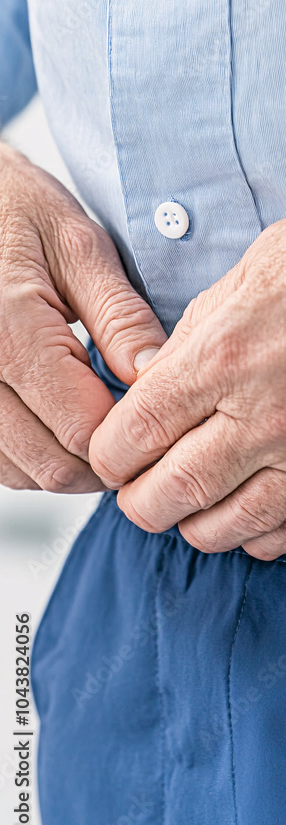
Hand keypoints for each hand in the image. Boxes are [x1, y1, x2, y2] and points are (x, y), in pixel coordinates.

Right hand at [0, 144, 164, 491]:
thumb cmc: (10, 208)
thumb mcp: (78, 245)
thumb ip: (120, 317)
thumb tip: (154, 377)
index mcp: (11, 333)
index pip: (83, 429)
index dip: (128, 436)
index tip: (150, 415)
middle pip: (52, 464)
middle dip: (102, 459)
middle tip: (130, 424)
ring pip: (21, 472)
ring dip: (65, 461)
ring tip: (92, 417)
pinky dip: (31, 454)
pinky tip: (52, 417)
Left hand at [89, 221, 285, 558]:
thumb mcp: (233, 290)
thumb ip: (184, 350)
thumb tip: (146, 394)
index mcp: (224, 358)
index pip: (137, 433)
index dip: (110, 456)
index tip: (109, 455)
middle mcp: (262, 414)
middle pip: (172, 492)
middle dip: (140, 502)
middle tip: (137, 492)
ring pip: (223, 525)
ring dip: (192, 521)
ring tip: (186, 500)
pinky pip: (276, 534)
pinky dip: (249, 531)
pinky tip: (242, 503)